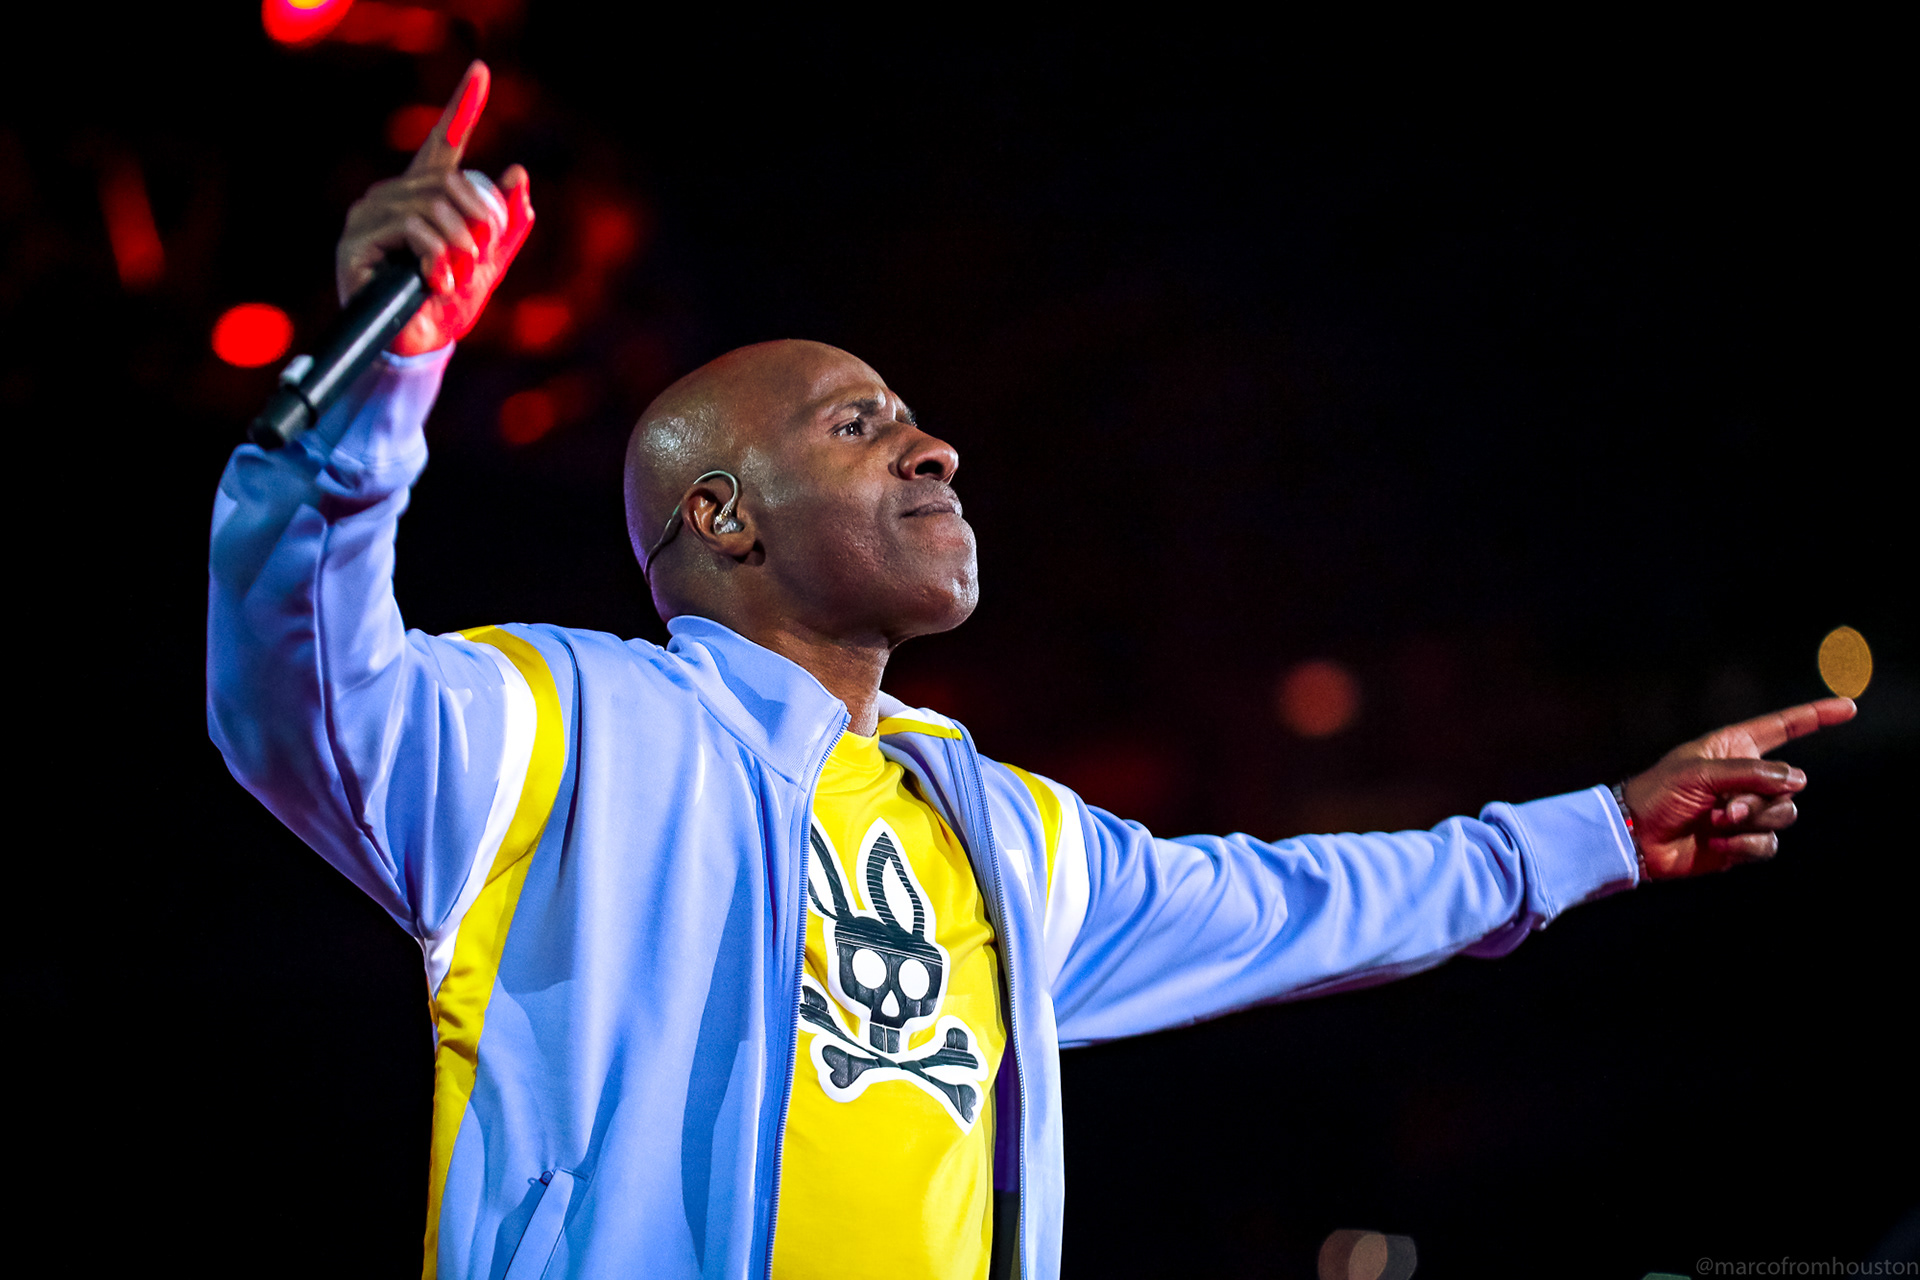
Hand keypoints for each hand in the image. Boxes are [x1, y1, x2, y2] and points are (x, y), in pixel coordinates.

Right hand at [335, 60, 534, 355]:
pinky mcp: (355, 241)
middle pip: (450, 180)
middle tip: (484, 251)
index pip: (443, 146)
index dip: (461, 109)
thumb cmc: (447, 306)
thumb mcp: (487, 266)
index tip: (481, 73)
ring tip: (458, 274)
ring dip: (459, 244)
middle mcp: (392, 198)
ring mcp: (368, 217)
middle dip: (481, 217)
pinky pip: (412, 228)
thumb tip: (518, 177)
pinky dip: (436, 255)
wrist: (418, 348)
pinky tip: (437, 280)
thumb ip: (505, 226)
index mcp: (424, 198)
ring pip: (433, 204)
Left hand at [1623, 697, 1855, 877]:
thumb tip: (1797, 780)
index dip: (1816, 716)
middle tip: (1726, 807)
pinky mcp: (1743, 840)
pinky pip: (1768, 844)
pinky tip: (1718, 843)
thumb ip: (1751, 773)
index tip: (1848, 706)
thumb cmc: (1659, 793)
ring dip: (1753, 821)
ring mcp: (1747, 810)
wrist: (1638, 836)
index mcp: (1735, 748)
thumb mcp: (1701, 772)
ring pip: (1784, 814)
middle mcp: (1747, 777)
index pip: (1784, 727)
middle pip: (1791, 783)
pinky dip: (1744, 845)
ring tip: (1718, 823)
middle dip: (1762, 797)